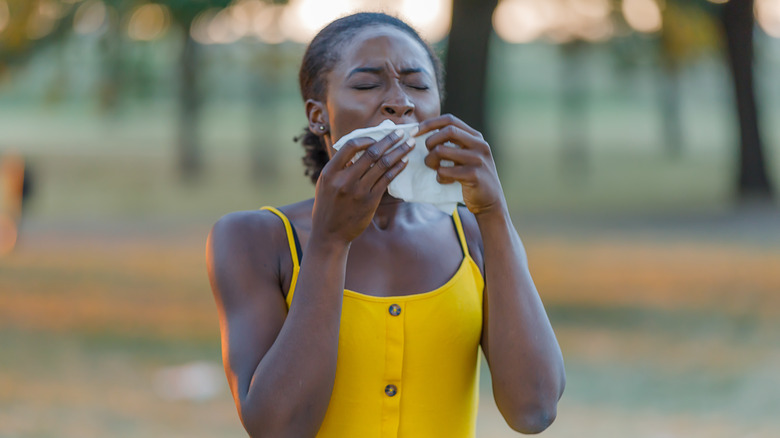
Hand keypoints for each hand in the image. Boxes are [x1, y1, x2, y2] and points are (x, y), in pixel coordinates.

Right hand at [311, 130, 414, 244]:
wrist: (329, 234)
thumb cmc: (328, 206)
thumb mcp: (325, 184)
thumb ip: (339, 167)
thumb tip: (358, 149)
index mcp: (330, 172)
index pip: (350, 146)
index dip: (366, 138)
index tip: (377, 137)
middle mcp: (344, 180)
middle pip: (371, 153)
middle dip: (390, 140)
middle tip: (402, 132)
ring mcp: (358, 191)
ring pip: (383, 165)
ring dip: (399, 152)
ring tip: (410, 143)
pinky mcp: (370, 201)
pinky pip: (387, 180)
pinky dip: (397, 168)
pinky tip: (405, 161)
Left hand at [416, 114, 505, 215]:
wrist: (491, 201)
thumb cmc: (472, 176)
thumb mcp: (467, 155)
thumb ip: (454, 144)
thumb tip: (425, 134)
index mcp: (476, 137)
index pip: (450, 120)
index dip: (429, 123)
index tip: (414, 132)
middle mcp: (479, 144)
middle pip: (447, 131)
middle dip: (430, 141)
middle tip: (426, 154)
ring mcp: (477, 159)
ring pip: (441, 151)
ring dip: (430, 160)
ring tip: (434, 168)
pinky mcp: (473, 175)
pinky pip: (444, 171)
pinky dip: (439, 176)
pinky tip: (444, 181)